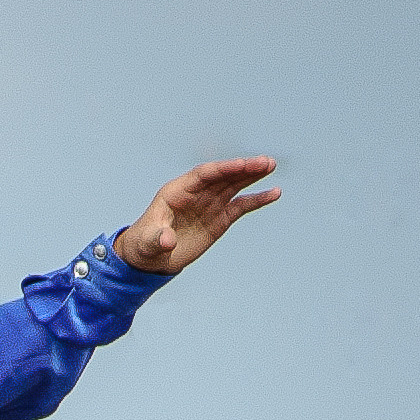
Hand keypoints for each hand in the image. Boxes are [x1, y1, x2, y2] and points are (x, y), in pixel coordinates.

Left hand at [116, 157, 278, 277]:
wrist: (150, 257)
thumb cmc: (145, 244)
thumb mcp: (148, 242)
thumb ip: (157, 238)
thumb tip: (167, 241)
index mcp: (179, 190)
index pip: (204, 174)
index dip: (223, 169)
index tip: (241, 164)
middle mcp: (197, 193)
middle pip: (223, 176)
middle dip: (243, 168)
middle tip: (265, 162)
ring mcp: (210, 204)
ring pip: (234, 185)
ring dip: (252, 176)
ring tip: (271, 166)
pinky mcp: (219, 219)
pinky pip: (241, 206)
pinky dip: (256, 199)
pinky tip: (274, 193)